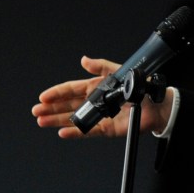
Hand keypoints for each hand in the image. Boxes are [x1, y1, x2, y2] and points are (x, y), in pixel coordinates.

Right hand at [32, 56, 173, 138]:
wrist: (157, 105)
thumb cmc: (139, 87)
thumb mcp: (119, 72)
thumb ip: (101, 66)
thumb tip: (84, 60)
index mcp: (96, 87)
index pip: (71, 90)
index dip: (57, 93)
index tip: (43, 97)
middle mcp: (95, 102)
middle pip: (68, 105)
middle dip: (51, 108)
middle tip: (36, 112)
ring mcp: (99, 116)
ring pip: (74, 119)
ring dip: (58, 120)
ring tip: (42, 122)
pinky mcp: (107, 128)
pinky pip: (88, 131)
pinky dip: (76, 132)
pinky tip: (63, 132)